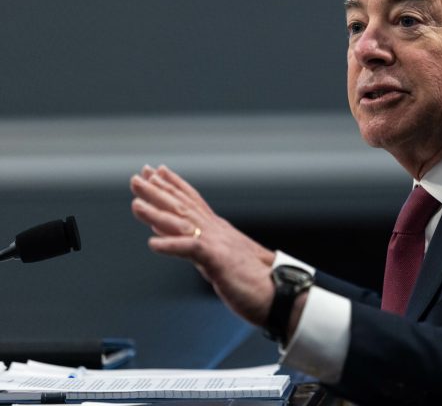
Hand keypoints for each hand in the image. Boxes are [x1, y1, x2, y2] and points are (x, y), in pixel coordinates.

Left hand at [130, 165, 276, 325]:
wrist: (281, 294)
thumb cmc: (257, 282)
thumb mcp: (224, 259)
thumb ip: (202, 248)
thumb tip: (182, 240)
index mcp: (219, 231)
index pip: (193, 202)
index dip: (174, 186)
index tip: (157, 173)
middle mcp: (217, 232)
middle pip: (182, 207)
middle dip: (157, 191)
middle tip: (137, 177)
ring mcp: (218, 244)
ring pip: (182, 224)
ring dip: (157, 213)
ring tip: (136, 204)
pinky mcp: (219, 261)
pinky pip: (191, 250)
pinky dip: (171, 246)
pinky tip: (153, 244)